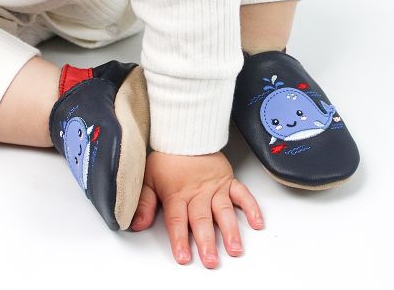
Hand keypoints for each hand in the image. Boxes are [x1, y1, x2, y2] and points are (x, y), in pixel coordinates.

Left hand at [129, 150, 264, 268]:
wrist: (185, 133)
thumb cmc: (167, 157)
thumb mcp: (148, 177)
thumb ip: (144, 202)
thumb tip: (136, 224)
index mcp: (177, 193)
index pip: (177, 219)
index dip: (180, 239)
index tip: (183, 256)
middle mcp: (197, 192)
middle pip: (202, 219)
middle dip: (207, 242)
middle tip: (211, 260)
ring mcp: (215, 187)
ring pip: (223, 210)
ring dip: (230, 230)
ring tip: (235, 248)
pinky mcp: (228, 180)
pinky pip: (242, 194)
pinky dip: (251, 207)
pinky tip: (256, 222)